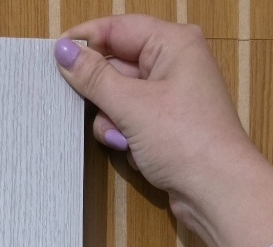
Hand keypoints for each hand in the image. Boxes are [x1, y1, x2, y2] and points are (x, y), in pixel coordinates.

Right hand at [54, 15, 272, 246]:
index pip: (118, 28)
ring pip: (120, 98)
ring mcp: (171, 98)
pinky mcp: (167, 127)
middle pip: (117, 65)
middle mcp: (174, 64)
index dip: (86, 40)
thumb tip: (64, 51)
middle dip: (102, 93)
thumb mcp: (132, 105)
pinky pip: (131, 122)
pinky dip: (125, 136)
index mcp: (173, 44)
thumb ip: (94, 77)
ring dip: (112, 121)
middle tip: (91, 109)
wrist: (217, 191)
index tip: (55, 55)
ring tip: (121, 138)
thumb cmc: (187, 141)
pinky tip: (133, 152)